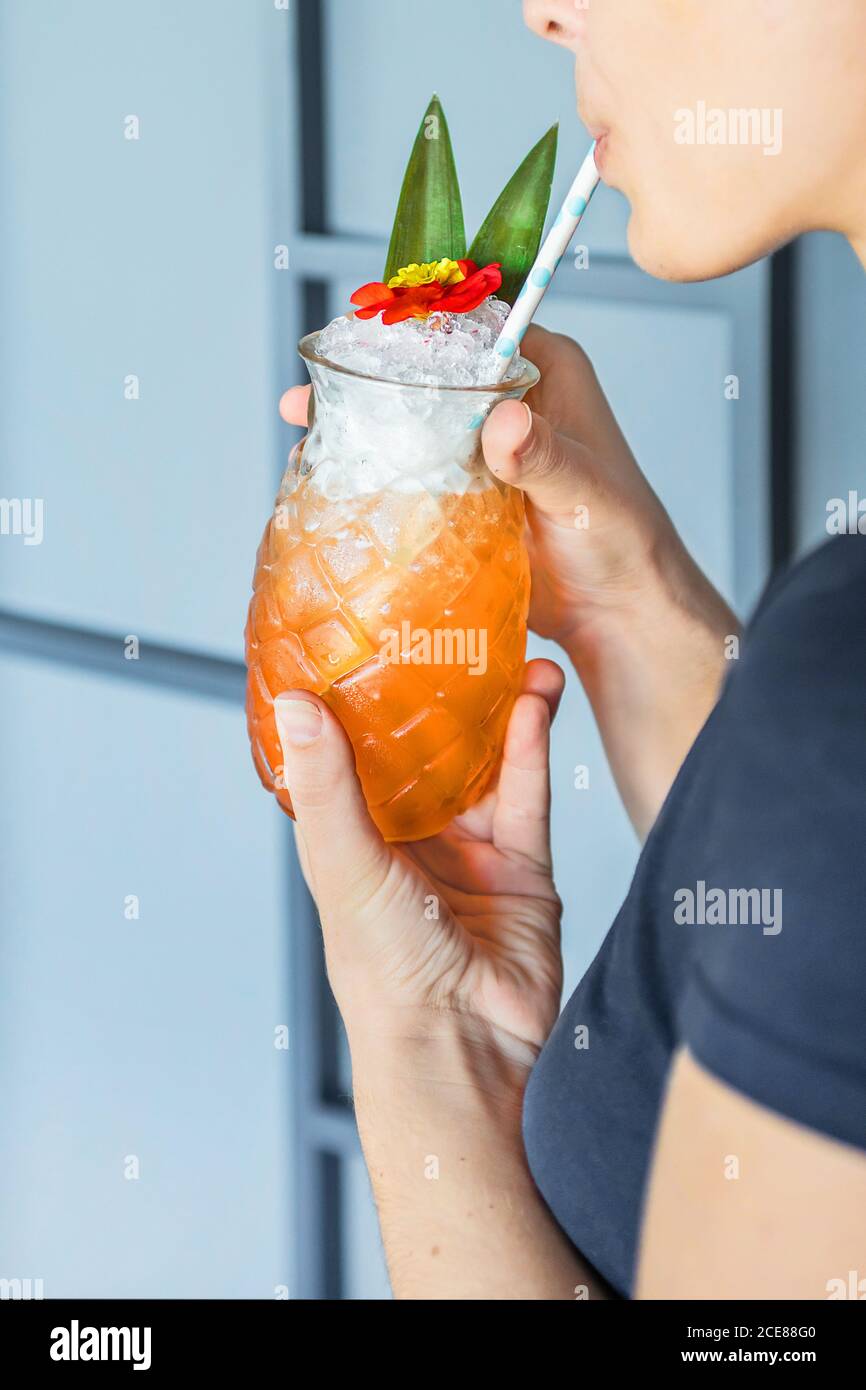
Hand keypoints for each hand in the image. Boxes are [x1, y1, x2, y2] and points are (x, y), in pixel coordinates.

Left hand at [274, 660, 565, 1078]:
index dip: (358, 699)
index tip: (368, 637)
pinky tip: (535, 702)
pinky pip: (526, 794)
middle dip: (442, 696)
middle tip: (454, 634)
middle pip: (427, 750)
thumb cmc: (384, 971)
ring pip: (484, 764)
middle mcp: (410, 841)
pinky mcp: (522, 867)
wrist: (463, 1045)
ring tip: (510, 653)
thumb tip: (294, 704)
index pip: (351, 754)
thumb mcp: (346, 864)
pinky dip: (531, 748)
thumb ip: (328, 785)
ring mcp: (468, 853)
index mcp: (354, 839)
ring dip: (499, 712)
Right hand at [280, 325, 736, 837]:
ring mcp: (481, 446)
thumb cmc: (622, 541)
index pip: (472, 326)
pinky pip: (411, 470)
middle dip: (367, 378)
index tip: (358, 338)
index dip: (414, 326)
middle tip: (310, 394)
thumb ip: (544, 455)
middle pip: (427, 371)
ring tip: (304, 431)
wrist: (615, 610)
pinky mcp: (463, 491)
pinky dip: (375, 471)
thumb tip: (502, 422)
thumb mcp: (585, 492)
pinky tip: (331, 479)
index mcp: (547, 370)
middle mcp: (509, 397)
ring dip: (361, 425)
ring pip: (412, 420)